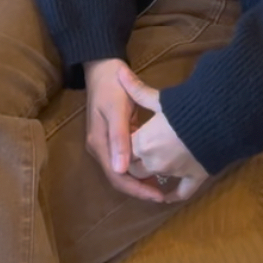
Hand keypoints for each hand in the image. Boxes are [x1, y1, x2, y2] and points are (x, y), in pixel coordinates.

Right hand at [83, 59, 167, 202]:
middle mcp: (100, 148)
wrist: (103, 66)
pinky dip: (139, 165)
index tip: (157, 196)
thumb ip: (119, 139)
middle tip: (163, 196)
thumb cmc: (112, 86)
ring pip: (123, 169)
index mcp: (99, 144)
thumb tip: (121, 170)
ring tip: (162, 186)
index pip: (117, 176)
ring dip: (140, 179)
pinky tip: (155, 167)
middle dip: (139, 188)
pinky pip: (126, 157)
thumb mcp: (118, 109)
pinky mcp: (114, 136)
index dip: (136, 189)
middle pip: (119, 177)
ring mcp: (106, 142)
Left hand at [118, 69, 208, 202]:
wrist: (219, 120)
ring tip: (155, 163)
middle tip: (141, 149)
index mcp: (142, 144)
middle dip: (136, 160)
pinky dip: (174, 194)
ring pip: (156, 178)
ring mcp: (174, 173)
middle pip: (135, 168)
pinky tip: (169, 195)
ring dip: (153, 173)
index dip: (126, 143)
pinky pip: (181, 192)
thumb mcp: (159, 99)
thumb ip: (137, 89)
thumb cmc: (184, 108)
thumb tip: (118, 71)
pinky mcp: (193, 178)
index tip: (131, 135)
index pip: (124, 149)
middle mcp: (154, 162)